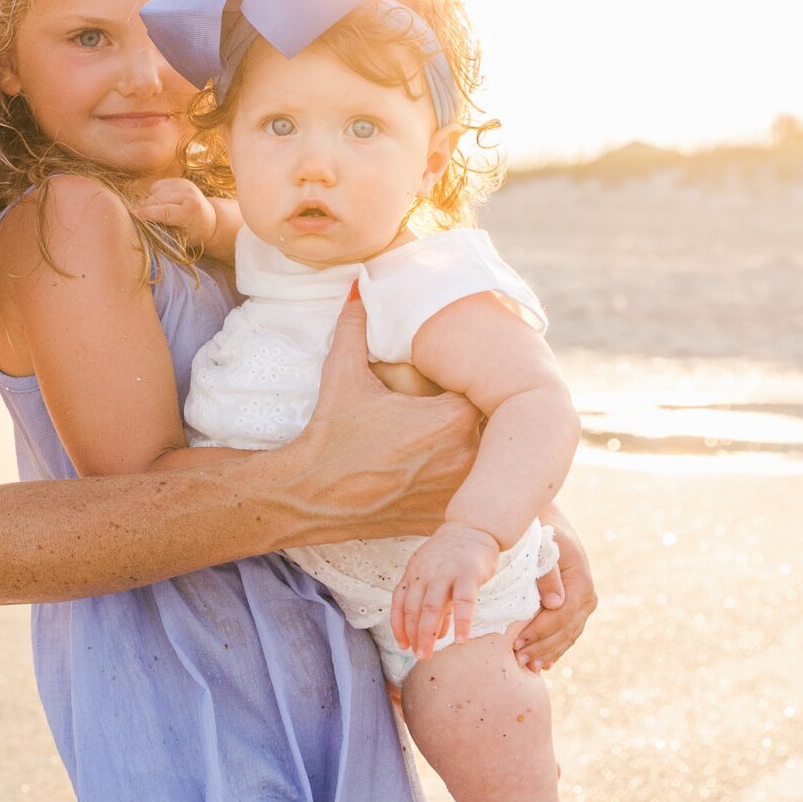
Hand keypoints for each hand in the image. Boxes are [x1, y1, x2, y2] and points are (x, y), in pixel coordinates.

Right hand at [140, 177, 216, 246]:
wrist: (210, 219)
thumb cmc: (193, 234)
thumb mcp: (180, 238)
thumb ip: (162, 231)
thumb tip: (141, 225)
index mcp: (191, 210)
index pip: (165, 211)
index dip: (148, 213)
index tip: (133, 215)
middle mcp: (189, 193)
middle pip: (157, 200)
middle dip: (145, 209)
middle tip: (140, 220)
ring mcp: (184, 184)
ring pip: (154, 192)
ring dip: (149, 203)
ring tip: (155, 214)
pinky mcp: (178, 180)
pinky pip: (156, 186)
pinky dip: (154, 196)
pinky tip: (161, 203)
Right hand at [282, 294, 480, 543]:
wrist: (311, 495)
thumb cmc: (331, 433)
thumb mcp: (342, 372)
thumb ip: (356, 324)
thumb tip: (358, 283)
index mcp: (451, 419)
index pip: (482, 392)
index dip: (468, 388)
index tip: (450, 389)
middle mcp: (464, 459)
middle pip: (491, 429)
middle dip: (477, 420)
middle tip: (450, 416)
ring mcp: (456, 494)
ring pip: (486, 466)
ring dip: (475, 454)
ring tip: (445, 446)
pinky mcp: (444, 518)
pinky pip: (469, 499)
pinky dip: (460, 488)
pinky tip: (434, 476)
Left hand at [391, 521, 500, 658]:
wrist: (473, 527)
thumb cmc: (454, 557)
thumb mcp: (437, 577)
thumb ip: (436, 604)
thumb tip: (437, 633)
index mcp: (413, 574)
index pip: (399, 603)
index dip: (399, 626)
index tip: (402, 645)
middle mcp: (424, 574)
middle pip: (413, 608)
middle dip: (413, 635)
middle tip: (418, 655)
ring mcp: (445, 573)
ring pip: (431, 607)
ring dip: (428, 633)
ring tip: (427, 654)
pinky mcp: (468, 573)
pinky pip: (464, 601)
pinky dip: (462, 622)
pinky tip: (461, 639)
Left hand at [513, 514, 597, 671]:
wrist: (549, 526)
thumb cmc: (540, 535)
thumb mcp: (542, 548)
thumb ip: (548, 574)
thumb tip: (555, 605)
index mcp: (581, 582)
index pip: (561, 616)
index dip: (540, 632)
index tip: (517, 643)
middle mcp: (588, 597)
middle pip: (566, 631)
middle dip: (542, 648)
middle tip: (518, 660)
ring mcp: (585, 606)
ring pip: (569, 636)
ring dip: (548, 653)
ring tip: (527, 667)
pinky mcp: (577, 611)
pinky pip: (568, 634)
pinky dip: (555, 649)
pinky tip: (542, 664)